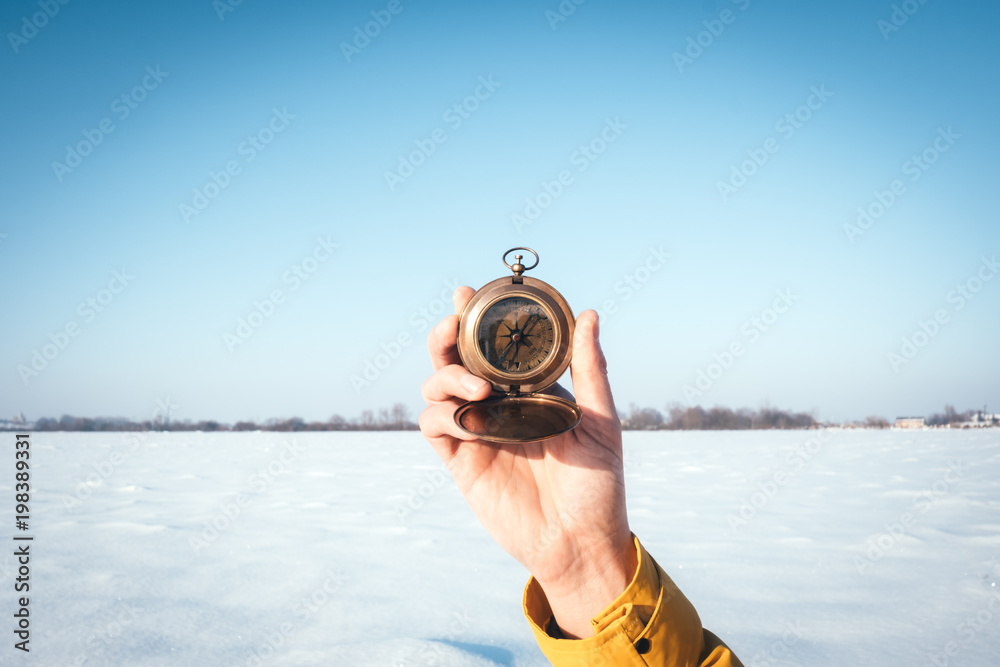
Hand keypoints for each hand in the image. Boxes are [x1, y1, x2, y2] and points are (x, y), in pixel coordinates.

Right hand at [419, 287, 637, 637]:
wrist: (581, 542)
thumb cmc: (598, 484)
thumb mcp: (602, 420)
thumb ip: (590, 368)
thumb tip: (590, 314)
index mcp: (527, 390)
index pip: (492, 346)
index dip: (474, 319)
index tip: (468, 293)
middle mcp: (497, 405)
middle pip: (453, 359)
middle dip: (445, 336)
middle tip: (452, 322)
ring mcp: (476, 431)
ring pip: (436, 388)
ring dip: (447, 376)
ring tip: (479, 386)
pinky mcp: (462, 461)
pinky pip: (436, 427)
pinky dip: (445, 415)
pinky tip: (471, 419)